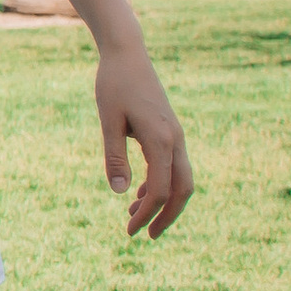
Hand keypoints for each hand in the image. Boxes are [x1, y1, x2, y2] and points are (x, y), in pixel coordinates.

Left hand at [95, 42, 193, 238]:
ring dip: (164, 201)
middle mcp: (175, 139)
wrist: (128, 54)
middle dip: (167, 216)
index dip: (147, 214)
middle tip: (145, 235)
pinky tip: (138, 193)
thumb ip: (114, 156)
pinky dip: (161, 184)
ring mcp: (175, 135)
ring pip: (181, 179)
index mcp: (160, 140)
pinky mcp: (170, 131)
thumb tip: (120, 193)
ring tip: (136, 217)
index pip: (160, 189)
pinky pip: (173, 166)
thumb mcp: (108, 121)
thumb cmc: (114, 84)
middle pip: (182, 190)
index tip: (129, 231)